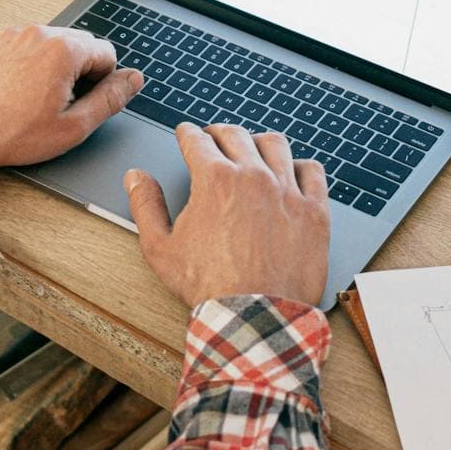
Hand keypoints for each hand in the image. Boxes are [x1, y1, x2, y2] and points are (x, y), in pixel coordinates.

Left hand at [0, 25, 141, 187]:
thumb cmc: (11, 135)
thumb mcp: (73, 126)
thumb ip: (111, 99)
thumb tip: (133, 79)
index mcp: (63, 50)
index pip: (106, 52)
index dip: (102, 81)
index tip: (82, 101)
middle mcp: (37, 33)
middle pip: (77, 44)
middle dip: (76, 71)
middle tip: (58, 104)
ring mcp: (10, 34)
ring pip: (48, 44)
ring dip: (49, 66)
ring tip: (31, 100)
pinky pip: (19, 46)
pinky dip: (22, 64)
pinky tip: (12, 92)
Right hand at [125, 123, 330, 308]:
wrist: (254, 316)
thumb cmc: (208, 287)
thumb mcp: (160, 249)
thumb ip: (145, 206)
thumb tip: (136, 177)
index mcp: (214, 179)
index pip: (197, 140)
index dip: (188, 134)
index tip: (187, 134)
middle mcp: (253, 176)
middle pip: (235, 135)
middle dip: (219, 133)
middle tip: (214, 138)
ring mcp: (287, 191)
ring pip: (275, 145)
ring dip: (259, 142)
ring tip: (253, 148)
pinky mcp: (314, 211)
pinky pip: (312, 172)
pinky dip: (300, 166)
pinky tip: (293, 172)